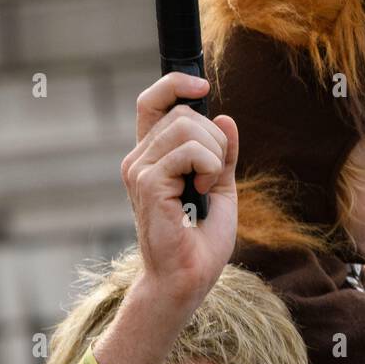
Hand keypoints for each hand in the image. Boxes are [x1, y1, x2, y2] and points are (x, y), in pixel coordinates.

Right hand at [120, 73, 238, 314]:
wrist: (188, 279)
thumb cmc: (200, 243)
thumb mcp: (220, 188)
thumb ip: (222, 154)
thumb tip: (225, 118)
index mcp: (152, 157)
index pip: (152, 102)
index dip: (175, 84)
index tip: (202, 85)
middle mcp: (139, 159)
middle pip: (183, 113)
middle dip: (214, 139)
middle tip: (215, 178)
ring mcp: (139, 170)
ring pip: (188, 128)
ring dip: (214, 156)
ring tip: (208, 188)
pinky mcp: (147, 183)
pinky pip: (190, 151)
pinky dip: (209, 169)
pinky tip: (202, 195)